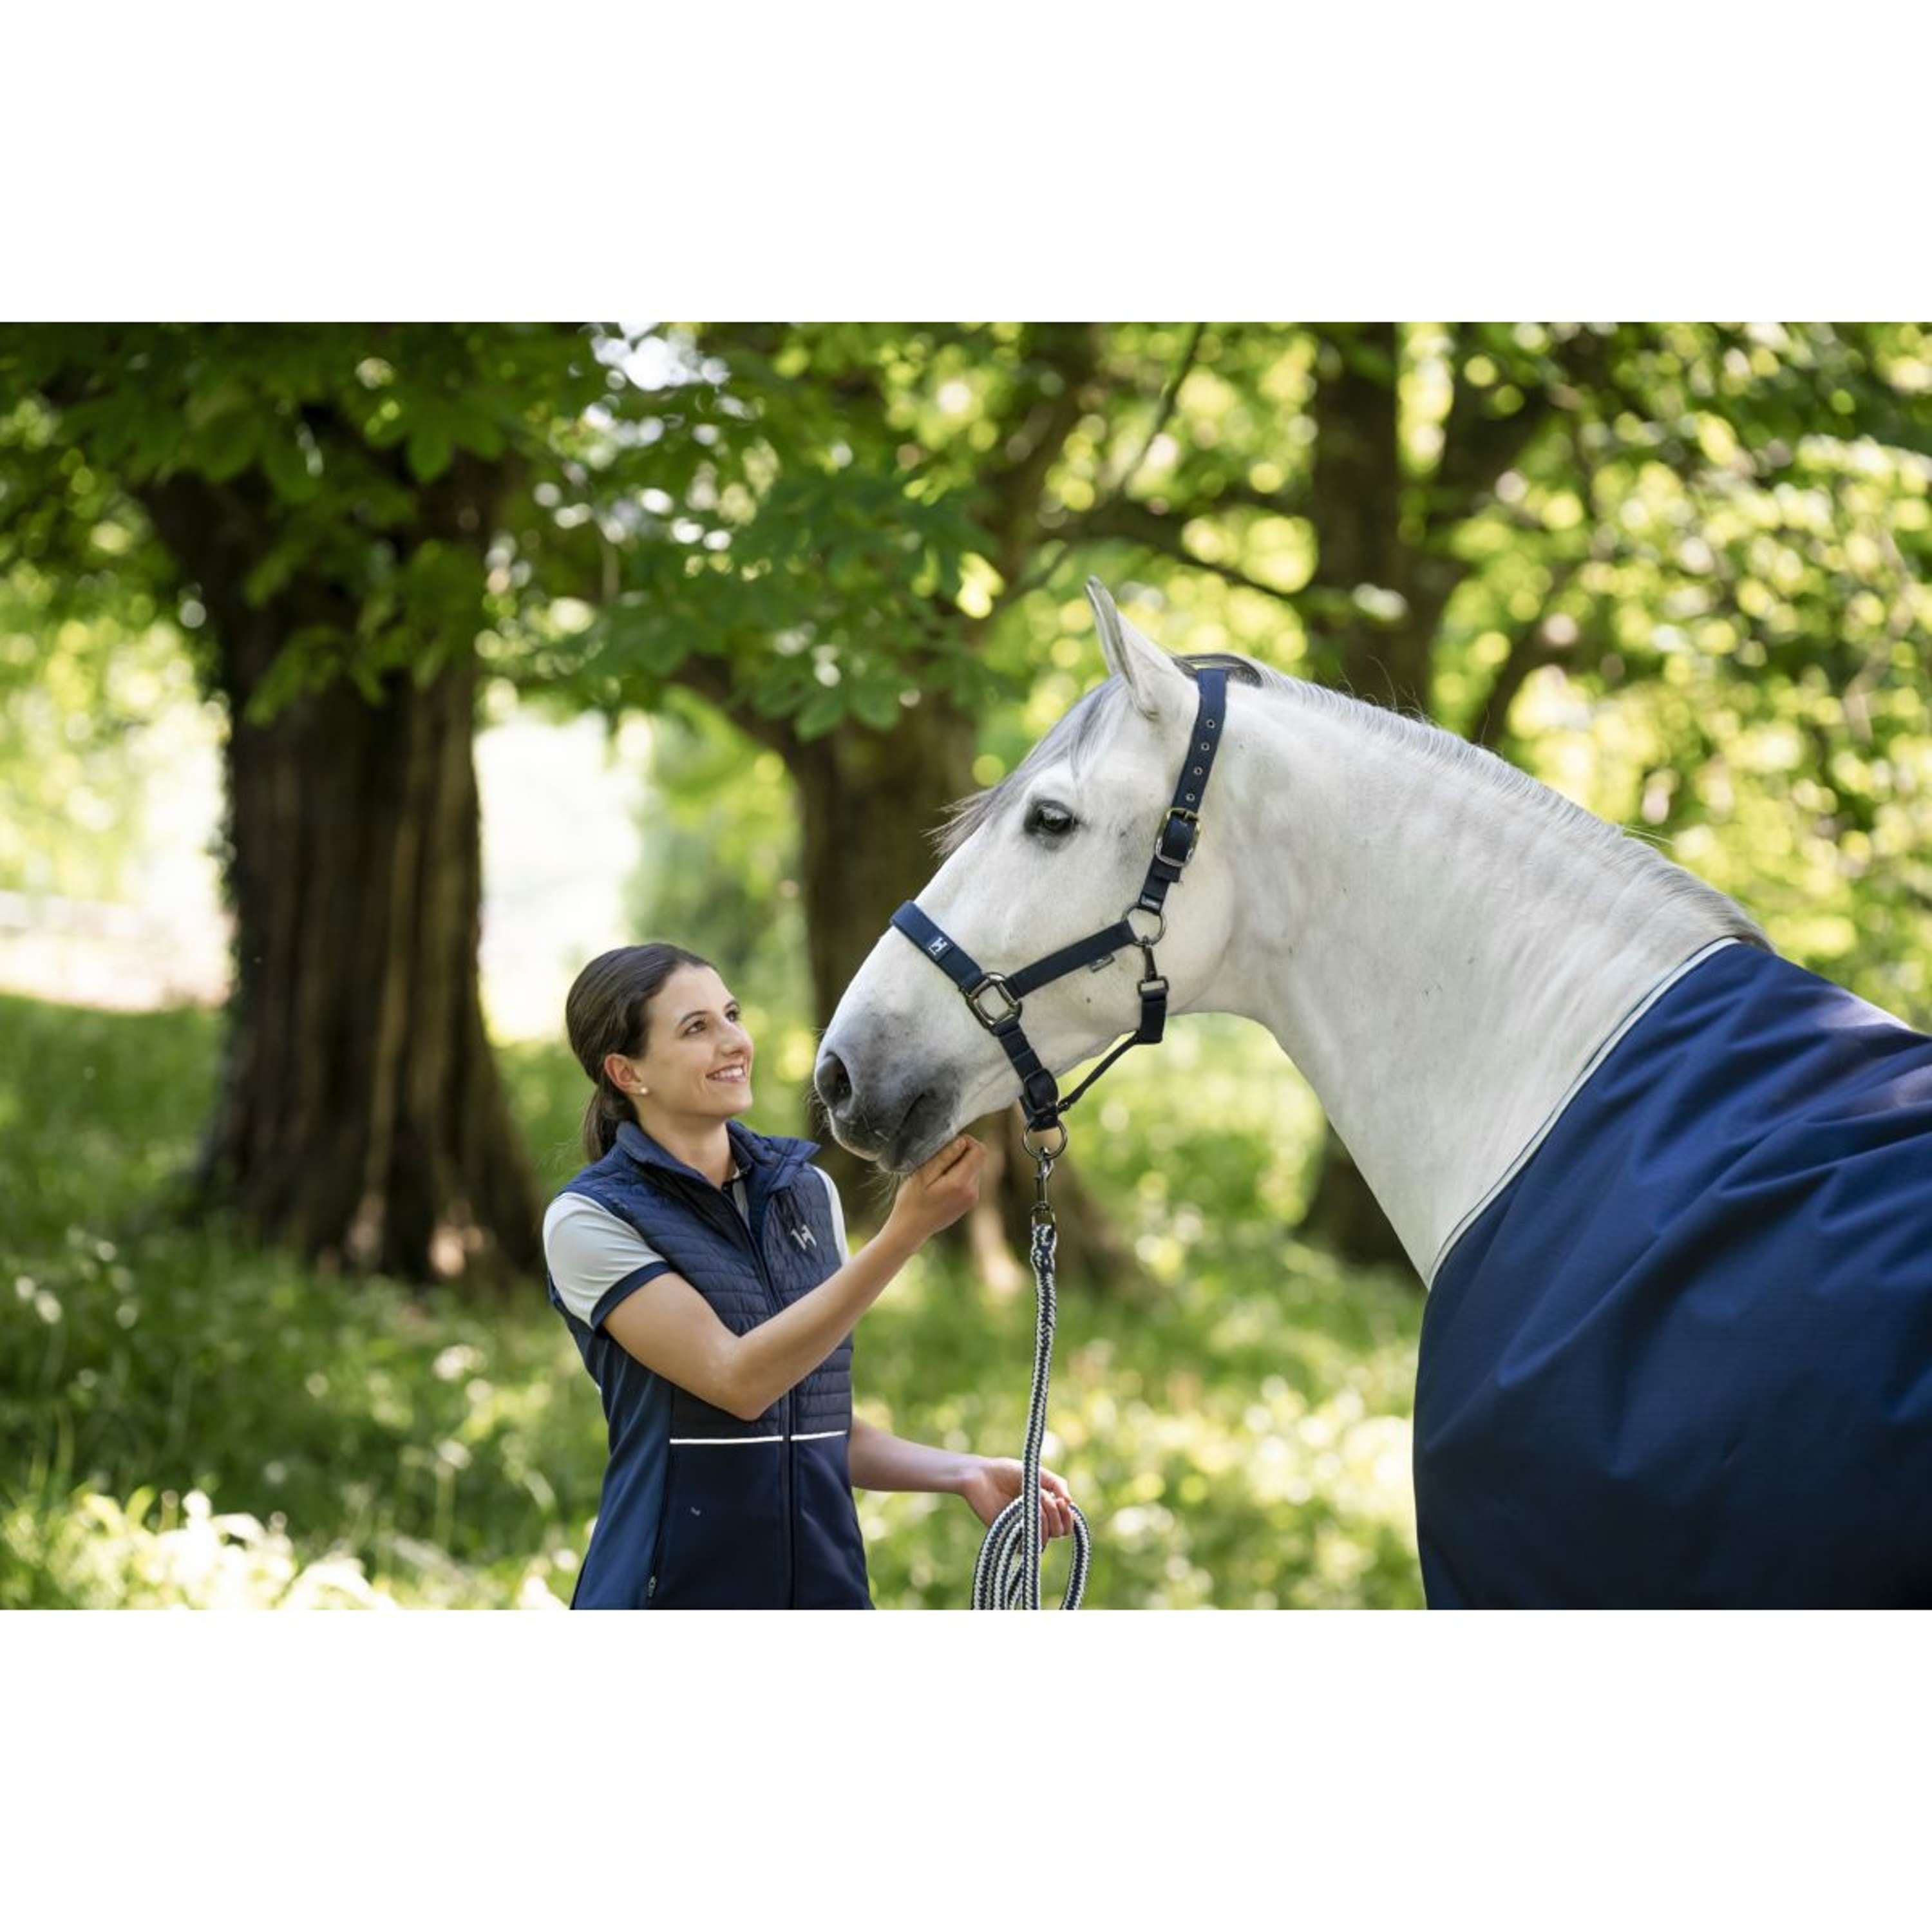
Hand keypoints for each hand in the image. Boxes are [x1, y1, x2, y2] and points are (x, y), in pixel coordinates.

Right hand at [885, 1135, 985, 1246]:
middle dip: (962, 1153)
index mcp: (960, 1183)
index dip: (966, 1141)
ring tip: (938, 1175)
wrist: (910, 1230)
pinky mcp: (969, 1203)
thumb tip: (961, 1142)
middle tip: (938, 1161)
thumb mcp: (922, 1175)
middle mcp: (972, 1192)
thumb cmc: (911, 1202)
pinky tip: (941, 1184)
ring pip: (975, 1168)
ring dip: (960, 1165)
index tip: (947, 1146)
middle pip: (979, 1159)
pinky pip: (971, 1180)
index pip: (979, 1151)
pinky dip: (959, 1176)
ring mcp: (972, 1199)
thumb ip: (943, 1158)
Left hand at [958, 1455, 1076, 1540]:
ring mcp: (1024, 1529)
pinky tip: (1023, 1516)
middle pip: (1060, 1532)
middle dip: (1055, 1515)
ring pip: (1046, 1539)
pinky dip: (1029, 1530)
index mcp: (1046, 1508)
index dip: (1069, 1516)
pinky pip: (1027, 1545)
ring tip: (1032, 1503)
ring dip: (1043, 1520)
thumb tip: (1070, 1502)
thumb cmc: (1007, 1472)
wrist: (981, 1475)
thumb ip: (1057, 1484)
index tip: (1061, 1501)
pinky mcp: (1010, 1535)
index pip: (1067, 1523)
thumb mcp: (1037, 1474)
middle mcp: (1037, 1521)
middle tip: (1043, 1497)